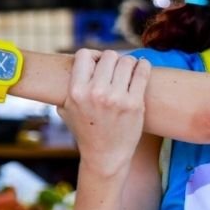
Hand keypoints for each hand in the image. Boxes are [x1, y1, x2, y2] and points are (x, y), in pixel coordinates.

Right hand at [61, 49, 149, 176]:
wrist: (105, 155)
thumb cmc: (85, 130)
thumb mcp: (66, 108)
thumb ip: (67, 86)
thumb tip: (72, 62)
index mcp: (76, 92)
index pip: (84, 54)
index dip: (92, 56)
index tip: (98, 64)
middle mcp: (95, 93)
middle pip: (109, 56)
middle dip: (112, 60)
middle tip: (115, 70)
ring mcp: (117, 98)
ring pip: (127, 61)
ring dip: (129, 63)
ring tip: (128, 70)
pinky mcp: (135, 104)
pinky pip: (142, 72)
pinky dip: (143, 66)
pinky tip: (141, 68)